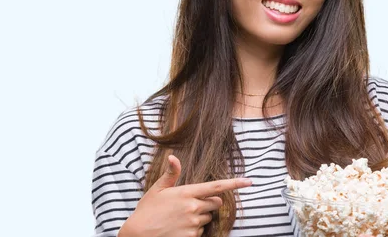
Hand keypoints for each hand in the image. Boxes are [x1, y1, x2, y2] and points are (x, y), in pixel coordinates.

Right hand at [118, 154, 251, 236]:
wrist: (137, 235)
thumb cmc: (147, 211)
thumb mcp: (157, 189)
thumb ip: (170, 174)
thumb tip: (173, 157)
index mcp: (186, 192)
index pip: (217, 186)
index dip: (235, 183)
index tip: (249, 181)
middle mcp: (193, 208)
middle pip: (216, 203)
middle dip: (210, 202)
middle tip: (191, 204)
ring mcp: (193, 224)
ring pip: (207, 218)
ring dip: (199, 218)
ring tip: (179, 218)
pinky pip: (200, 232)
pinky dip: (193, 231)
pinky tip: (178, 229)